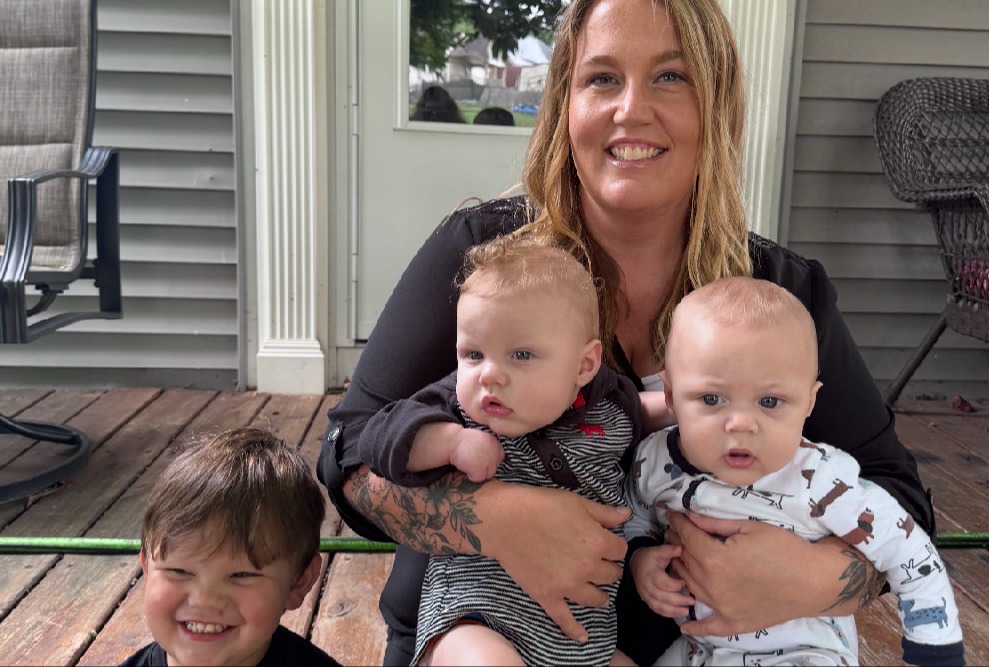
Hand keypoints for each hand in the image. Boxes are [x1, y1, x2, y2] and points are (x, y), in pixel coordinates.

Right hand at [449, 429, 503, 481]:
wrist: (452, 441)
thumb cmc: (465, 441)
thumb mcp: (483, 439)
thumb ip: (491, 448)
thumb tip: (494, 460)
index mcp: (496, 443)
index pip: (499, 458)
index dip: (489, 459)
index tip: (480, 456)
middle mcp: (495, 452)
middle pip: (494, 468)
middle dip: (485, 467)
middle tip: (473, 460)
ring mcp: (489, 461)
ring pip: (488, 475)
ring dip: (479, 472)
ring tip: (469, 462)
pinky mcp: (480, 469)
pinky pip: (478, 479)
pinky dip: (471, 475)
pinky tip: (466, 466)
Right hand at [479, 482, 629, 642]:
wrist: (503, 521)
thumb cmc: (540, 505)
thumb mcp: (577, 502)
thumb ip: (604, 513)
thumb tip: (626, 515)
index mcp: (597, 542)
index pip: (620, 549)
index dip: (615, 545)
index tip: (607, 542)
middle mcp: (587, 567)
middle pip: (611, 574)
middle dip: (609, 567)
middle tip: (601, 562)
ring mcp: (568, 586)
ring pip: (596, 598)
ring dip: (601, 595)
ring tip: (599, 594)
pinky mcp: (548, 596)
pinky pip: (565, 619)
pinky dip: (575, 630)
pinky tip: (583, 636)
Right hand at [629, 545, 692, 617]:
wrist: (635, 564)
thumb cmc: (650, 557)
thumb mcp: (658, 551)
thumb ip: (669, 550)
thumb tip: (681, 548)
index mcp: (650, 573)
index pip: (663, 583)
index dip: (675, 585)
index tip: (685, 582)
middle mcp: (647, 586)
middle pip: (662, 597)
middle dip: (678, 600)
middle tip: (691, 601)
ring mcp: (645, 595)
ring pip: (659, 606)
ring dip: (673, 611)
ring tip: (686, 611)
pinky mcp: (647, 600)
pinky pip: (656, 610)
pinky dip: (667, 614)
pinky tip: (678, 614)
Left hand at [667, 511, 847, 636]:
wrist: (814, 581)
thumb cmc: (785, 549)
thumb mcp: (749, 527)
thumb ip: (715, 523)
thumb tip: (690, 515)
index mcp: (715, 559)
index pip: (687, 537)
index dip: (678, 523)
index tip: (673, 515)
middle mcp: (713, 584)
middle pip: (685, 560)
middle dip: (678, 544)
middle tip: (677, 533)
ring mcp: (722, 606)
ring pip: (690, 586)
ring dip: (681, 571)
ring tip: (680, 559)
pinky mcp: (735, 622)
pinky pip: (709, 627)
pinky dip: (696, 626)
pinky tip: (685, 624)